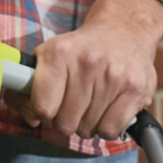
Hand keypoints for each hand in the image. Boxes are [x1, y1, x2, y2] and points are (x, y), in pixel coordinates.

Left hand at [22, 0, 162, 141]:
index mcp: (59, 53)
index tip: (50, 103)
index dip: (43, 112)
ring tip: (92, 101)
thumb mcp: (48, 56)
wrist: (123, 31)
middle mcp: (87, 63)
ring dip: (87, 122)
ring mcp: (114, 77)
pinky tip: (107, 109)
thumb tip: (32, 118)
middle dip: (66, 119)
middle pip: (64, 124)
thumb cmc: (80, 51)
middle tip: (74, 102)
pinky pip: (109, 131)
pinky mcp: (135, 90)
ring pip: (87, 130)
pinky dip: (106, 127)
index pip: (42, 108)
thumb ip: (26, 88)